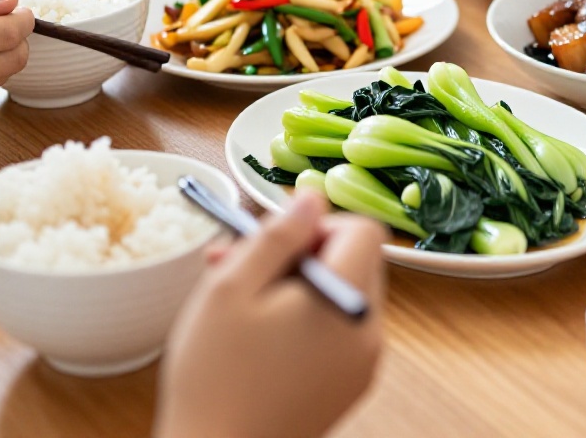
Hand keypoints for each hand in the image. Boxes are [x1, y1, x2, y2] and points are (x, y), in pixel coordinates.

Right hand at [156, 192, 387, 437]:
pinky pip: (339, 333)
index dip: (317, 224)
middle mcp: (370, 333)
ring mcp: (364, 365)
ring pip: (343, 295)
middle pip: (356, 261)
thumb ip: (276, 235)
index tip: (274, 244)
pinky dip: (306, 322)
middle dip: (302, 255)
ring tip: (241, 305)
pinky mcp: (348, 387)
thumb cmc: (215, 378)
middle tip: (242, 268)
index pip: (363, 229)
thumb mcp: (231, 288)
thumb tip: (310, 197)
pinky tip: (258, 336)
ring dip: (298, 287)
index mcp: (348, 302)